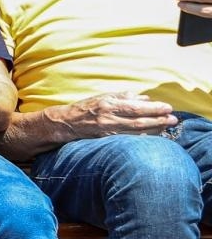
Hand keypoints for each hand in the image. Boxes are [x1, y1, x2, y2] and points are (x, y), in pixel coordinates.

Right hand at [60, 92, 177, 138]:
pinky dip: (143, 138)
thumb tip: (145, 98)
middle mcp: (108, 119)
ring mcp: (107, 132)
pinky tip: (153, 135)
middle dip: (158, 120)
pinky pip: (129, 140)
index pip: (136, 107)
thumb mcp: (104, 97)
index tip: (168, 108)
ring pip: (136, 133)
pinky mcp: (106, 141)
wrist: (65, 124)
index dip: (154, 108)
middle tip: (173, 119)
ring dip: (154, 130)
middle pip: (139, 121)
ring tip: (167, 127)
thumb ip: (124, 97)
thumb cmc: (86, 108)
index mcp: (108, 105)